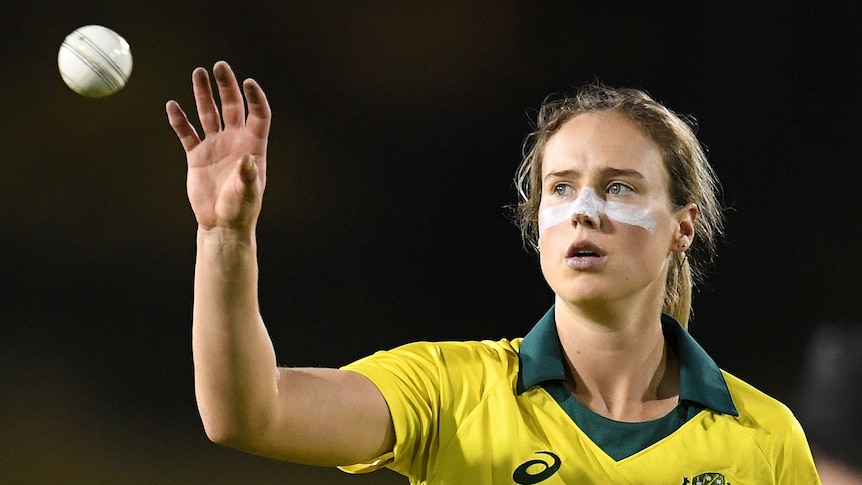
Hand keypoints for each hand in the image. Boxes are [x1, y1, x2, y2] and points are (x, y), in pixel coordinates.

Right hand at [166, 61, 270, 232]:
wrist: (220, 223)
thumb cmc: (241, 209)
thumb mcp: (248, 194)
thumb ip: (248, 177)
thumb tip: (248, 159)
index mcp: (253, 145)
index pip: (258, 115)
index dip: (255, 98)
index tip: (248, 82)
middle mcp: (235, 140)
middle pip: (232, 106)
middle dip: (226, 86)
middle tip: (219, 66)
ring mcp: (215, 145)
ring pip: (208, 113)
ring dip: (203, 94)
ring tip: (198, 73)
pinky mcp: (196, 155)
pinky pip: (186, 132)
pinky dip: (179, 120)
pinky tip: (172, 105)